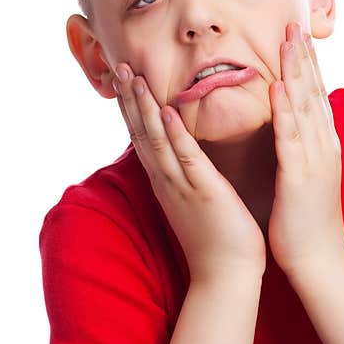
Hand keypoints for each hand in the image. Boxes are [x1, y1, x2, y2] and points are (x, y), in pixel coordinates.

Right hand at [113, 63, 266, 284]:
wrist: (226, 276)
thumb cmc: (217, 240)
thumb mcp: (195, 202)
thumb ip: (187, 178)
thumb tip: (183, 160)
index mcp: (167, 182)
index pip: (143, 137)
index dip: (132, 107)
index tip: (124, 79)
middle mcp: (167, 181)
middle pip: (141, 133)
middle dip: (129, 99)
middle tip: (117, 66)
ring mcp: (181, 187)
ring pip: (156, 140)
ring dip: (143, 107)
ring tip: (133, 78)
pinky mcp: (203, 192)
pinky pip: (185, 158)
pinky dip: (174, 134)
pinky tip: (166, 111)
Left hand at [267, 21, 343, 277]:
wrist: (320, 261)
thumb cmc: (307, 222)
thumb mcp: (309, 176)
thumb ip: (304, 148)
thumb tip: (296, 127)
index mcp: (322, 146)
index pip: (314, 96)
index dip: (306, 65)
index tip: (297, 36)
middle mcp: (323, 146)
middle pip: (313, 92)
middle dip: (303, 57)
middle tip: (295, 23)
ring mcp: (315, 160)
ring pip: (305, 107)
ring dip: (297, 72)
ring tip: (289, 41)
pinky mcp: (300, 177)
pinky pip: (292, 138)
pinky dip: (286, 111)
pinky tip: (279, 88)